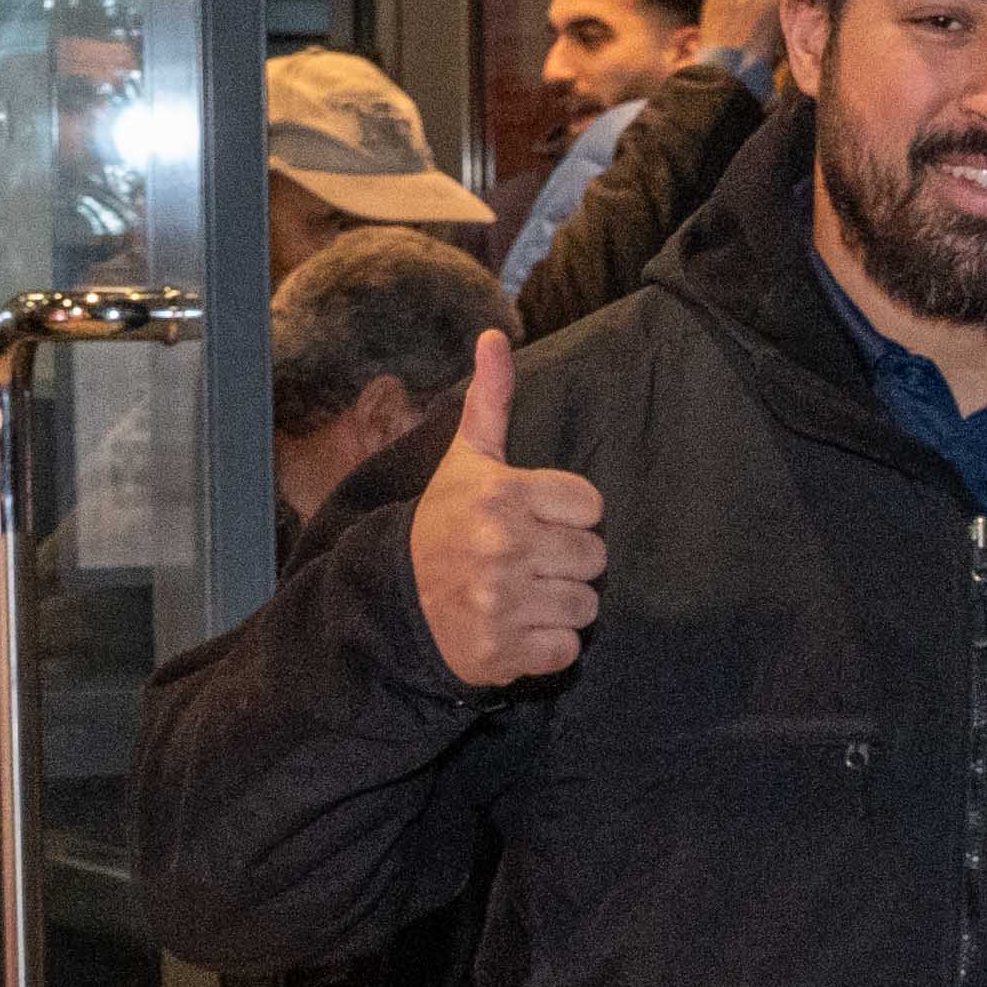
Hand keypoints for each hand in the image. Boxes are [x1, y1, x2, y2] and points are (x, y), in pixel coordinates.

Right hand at [407, 334, 606, 690]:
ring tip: (525, 596)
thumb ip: (491, 401)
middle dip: (568, 563)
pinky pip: (566, 651)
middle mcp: (503, 545)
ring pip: (586, 607)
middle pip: (595, 559)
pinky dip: (548, 648)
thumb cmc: (444, 524)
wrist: (392, 601)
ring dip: (561, 607)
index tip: (536, 521)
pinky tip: (518, 629)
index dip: (569, 517)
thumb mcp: (466, 461)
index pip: (592, 506)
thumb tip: (495, 336)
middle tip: (529, 563)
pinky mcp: (501, 650)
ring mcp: (502, 601)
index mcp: (503, 495)